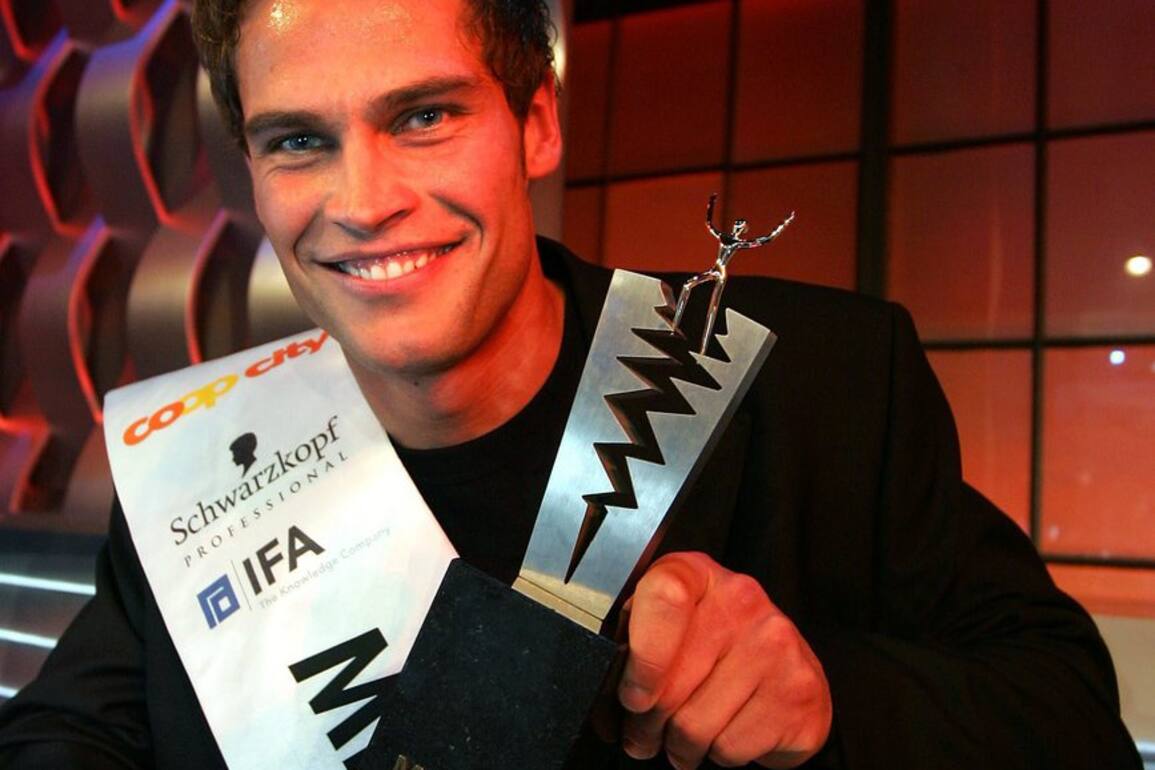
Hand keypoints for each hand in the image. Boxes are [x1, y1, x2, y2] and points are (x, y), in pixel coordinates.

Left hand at [617, 552, 831, 768]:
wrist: (785, 673)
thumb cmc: (711, 649)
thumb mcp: (664, 631)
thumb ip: (629, 653)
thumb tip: (603, 706)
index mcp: (697, 573)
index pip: (665, 595)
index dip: (642, 658)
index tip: (632, 695)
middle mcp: (742, 598)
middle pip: (673, 682)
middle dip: (646, 724)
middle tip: (642, 734)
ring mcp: (777, 643)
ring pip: (697, 725)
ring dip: (678, 747)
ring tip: (682, 738)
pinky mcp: (798, 691)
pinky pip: (731, 747)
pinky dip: (718, 755)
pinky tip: (723, 734)